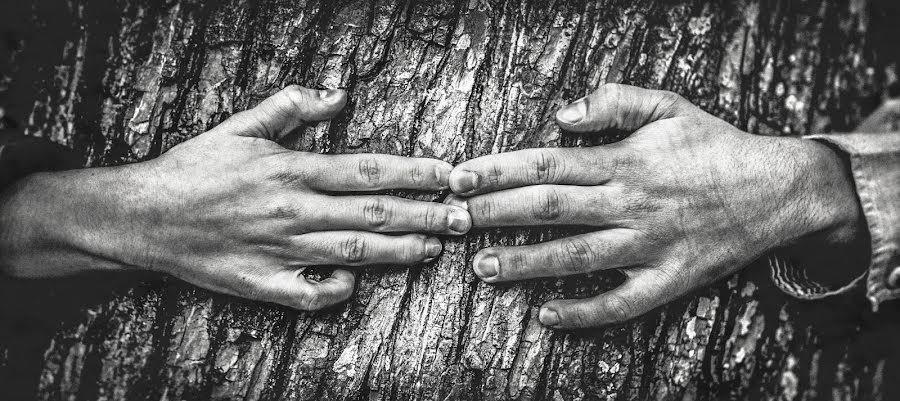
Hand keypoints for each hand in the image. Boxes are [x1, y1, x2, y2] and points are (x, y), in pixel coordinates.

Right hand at [0, 85, 471, 309]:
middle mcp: (294, 212)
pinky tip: (358, 282)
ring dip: (400, 250)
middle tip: (464, 218)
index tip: (450, 175)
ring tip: (435, 247)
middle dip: (425, 215)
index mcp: (292, 171)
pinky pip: (311, 293)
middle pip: (374, 214)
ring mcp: (281, 251)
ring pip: (354, 252)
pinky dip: (337, 288)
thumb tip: (339, 94)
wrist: (144, 217)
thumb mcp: (240, 125)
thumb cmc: (196, 169)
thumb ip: (292, 106)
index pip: (368, 171)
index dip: (415, 174)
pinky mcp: (264, 284)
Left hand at [446, 84, 862, 328]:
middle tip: (455, 222)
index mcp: (627, 160)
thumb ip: (614, 101)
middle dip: (498, 214)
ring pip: (577, 257)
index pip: (548, 164)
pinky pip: (623, 303)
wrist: (778, 190)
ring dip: (527, 263)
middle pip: (552, 209)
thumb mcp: (669, 105)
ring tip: (483, 268)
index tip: (461, 178)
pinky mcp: (670, 279)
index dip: (499, 171)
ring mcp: (650, 245)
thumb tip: (561, 115)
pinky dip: (585, 312)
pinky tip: (548, 316)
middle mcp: (633, 203)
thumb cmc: (713, 146)